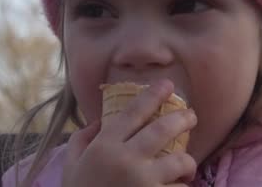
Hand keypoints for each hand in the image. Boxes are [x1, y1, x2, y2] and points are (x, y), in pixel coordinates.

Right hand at [62, 80, 197, 186]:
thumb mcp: (70, 165)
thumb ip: (82, 138)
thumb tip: (101, 119)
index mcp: (104, 146)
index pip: (133, 112)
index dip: (153, 95)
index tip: (168, 85)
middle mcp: (125, 159)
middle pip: (163, 129)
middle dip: (182, 118)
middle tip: (191, 116)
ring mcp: (142, 182)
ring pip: (179, 161)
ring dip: (187, 162)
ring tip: (187, 164)